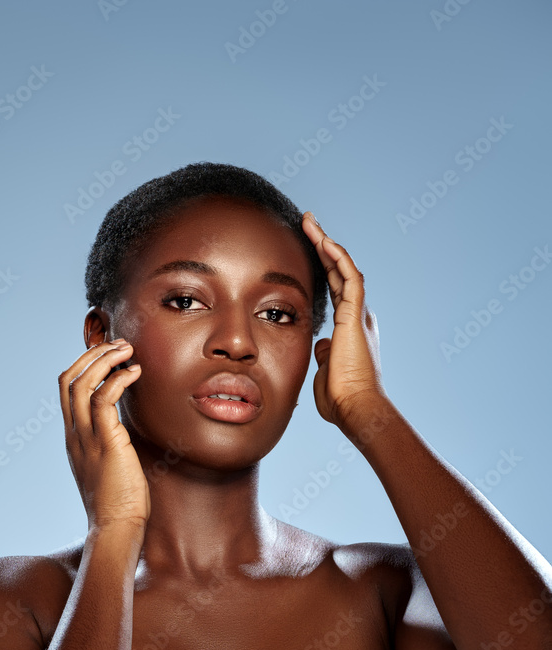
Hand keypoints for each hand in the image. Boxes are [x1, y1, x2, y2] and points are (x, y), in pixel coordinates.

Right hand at [58, 341, 150, 531]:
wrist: (116, 528)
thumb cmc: (120, 503)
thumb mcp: (110, 467)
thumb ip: (111, 445)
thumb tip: (126, 431)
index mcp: (74, 439)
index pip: (66, 391)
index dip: (84, 366)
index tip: (109, 356)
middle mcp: (74, 435)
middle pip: (67, 380)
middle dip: (91, 355)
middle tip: (119, 345)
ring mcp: (86, 438)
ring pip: (80, 383)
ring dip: (104, 360)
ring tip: (127, 350)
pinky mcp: (105, 442)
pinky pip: (102, 399)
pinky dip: (117, 379)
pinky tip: (135, 373)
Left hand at [302, 212, 385, 429]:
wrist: (356, 409)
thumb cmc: (341, 401)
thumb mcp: (326, 373)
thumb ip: (324, 356)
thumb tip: (320, 346)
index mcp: (350, 331)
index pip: (335, 293)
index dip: (324, 272)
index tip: (311, 255)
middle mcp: (357, 318)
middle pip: (338, 274)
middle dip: (324, 248)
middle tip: (309, 225)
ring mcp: (358, 315)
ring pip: (344, 269)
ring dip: (327, 244)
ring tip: (310, 222)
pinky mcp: (356, 316)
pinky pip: (349, 278)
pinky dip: (338, 257)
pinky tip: (324, 240)